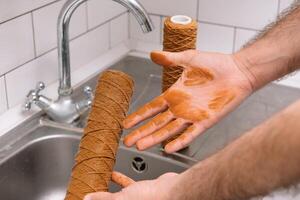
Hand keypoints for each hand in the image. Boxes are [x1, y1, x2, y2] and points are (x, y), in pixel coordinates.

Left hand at [84, 172, 177, 199]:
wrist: (172, 190)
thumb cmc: (151, 198)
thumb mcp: (122, 199)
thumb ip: (104, 199)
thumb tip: (87, 199)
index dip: (97, 199)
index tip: (87, 195)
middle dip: (101, 195)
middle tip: (92, 189)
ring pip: (118, 194)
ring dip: (108, 187)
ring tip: (99, 180)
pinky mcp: (142, 192)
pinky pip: (127, 186)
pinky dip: (119, 180)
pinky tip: (113, 174)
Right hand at [123, 50, 253, 152]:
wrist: (238, 71)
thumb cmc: (216, 64)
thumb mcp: (189, 58)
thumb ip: (171, 59)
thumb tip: (152, 54)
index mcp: (174, 94)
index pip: (151, 108)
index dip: (138, 116)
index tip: (126, 123)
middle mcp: (180, 108)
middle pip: (156, 123)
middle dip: (142, 132)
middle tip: (127, 141)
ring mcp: (192, 116)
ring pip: (169, 130)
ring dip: (155, 138)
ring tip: (141, 146)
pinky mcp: (205, 121)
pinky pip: (190, 134)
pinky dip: (179, 141)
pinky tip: (168, 148)